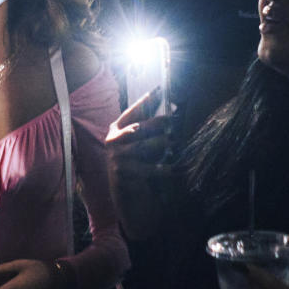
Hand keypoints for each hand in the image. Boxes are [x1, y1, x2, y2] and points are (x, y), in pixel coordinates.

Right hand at [107, 89, 174, 238]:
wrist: (129, 200)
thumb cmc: (139, 167)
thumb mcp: (142, 146)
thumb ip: (151, 130)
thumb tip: (174, 112)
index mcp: (117, 129)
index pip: (134, 111)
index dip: (147, 100)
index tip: (161, 88)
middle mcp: (113, 141)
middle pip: (138, 127)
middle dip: (158, 123)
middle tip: (175, 120)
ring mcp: (116, 158)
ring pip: (143, 146)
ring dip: (161, 144)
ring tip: (175, 141)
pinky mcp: (122, 174)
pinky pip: (147, 168)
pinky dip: (162, 169)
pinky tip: (174, 169)